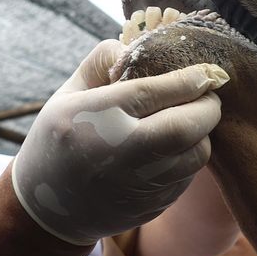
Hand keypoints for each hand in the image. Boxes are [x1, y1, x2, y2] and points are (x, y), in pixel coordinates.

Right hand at [11, 40, 227, 244]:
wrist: (48, 209)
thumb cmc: (61, 138)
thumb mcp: (69, 93)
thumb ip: (104, 62)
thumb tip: (147, 46)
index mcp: (93, 118)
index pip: (153, 92)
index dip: (188, 79)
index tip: (207, 71)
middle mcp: (117, 154)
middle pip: (185, 127)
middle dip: (207, 106)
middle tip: (208, 94)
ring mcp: (137, 186)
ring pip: (196, 155)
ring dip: (202, 133)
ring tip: (189, 119)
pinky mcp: (153, 207)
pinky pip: (188, 176)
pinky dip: (189, 156)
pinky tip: (173, 147)